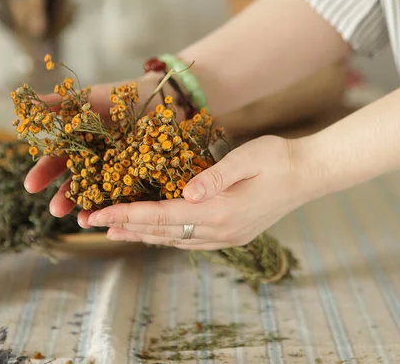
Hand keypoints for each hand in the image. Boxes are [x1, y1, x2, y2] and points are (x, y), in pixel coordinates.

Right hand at [23, 71, 169, 221]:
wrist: (158, 97)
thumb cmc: (119, 96)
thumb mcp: (87, 98)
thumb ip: (58, 103)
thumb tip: (28, 101)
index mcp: (76, 145)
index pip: (55, 163)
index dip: (42, 174)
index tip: (30, 186)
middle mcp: (93, 162)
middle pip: (74, 185)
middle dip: (64, 199)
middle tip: (56, 211)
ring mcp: (114, 172)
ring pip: (97, 195)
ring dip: (88, 210)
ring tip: (83, 221)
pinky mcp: (137, 178)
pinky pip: (125, 196)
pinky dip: (118, 208)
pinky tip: (112, 218)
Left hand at [86, 135, 303, 249]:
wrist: (309, 175)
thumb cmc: (277, 158)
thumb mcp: (247, 158)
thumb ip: (215, 176)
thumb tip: (187, 193)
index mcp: (221, 211)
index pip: (162, 215)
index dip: (127, 214)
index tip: (97, 213)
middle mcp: (221, 230)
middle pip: (162, 232)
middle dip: (125, 226)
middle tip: (91, 223)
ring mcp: (227, 237)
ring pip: (174, 239)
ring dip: (142, 234)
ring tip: (114, 230)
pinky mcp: (233, 234)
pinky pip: (190, 240)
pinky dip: (165, 236)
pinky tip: (154, 232)